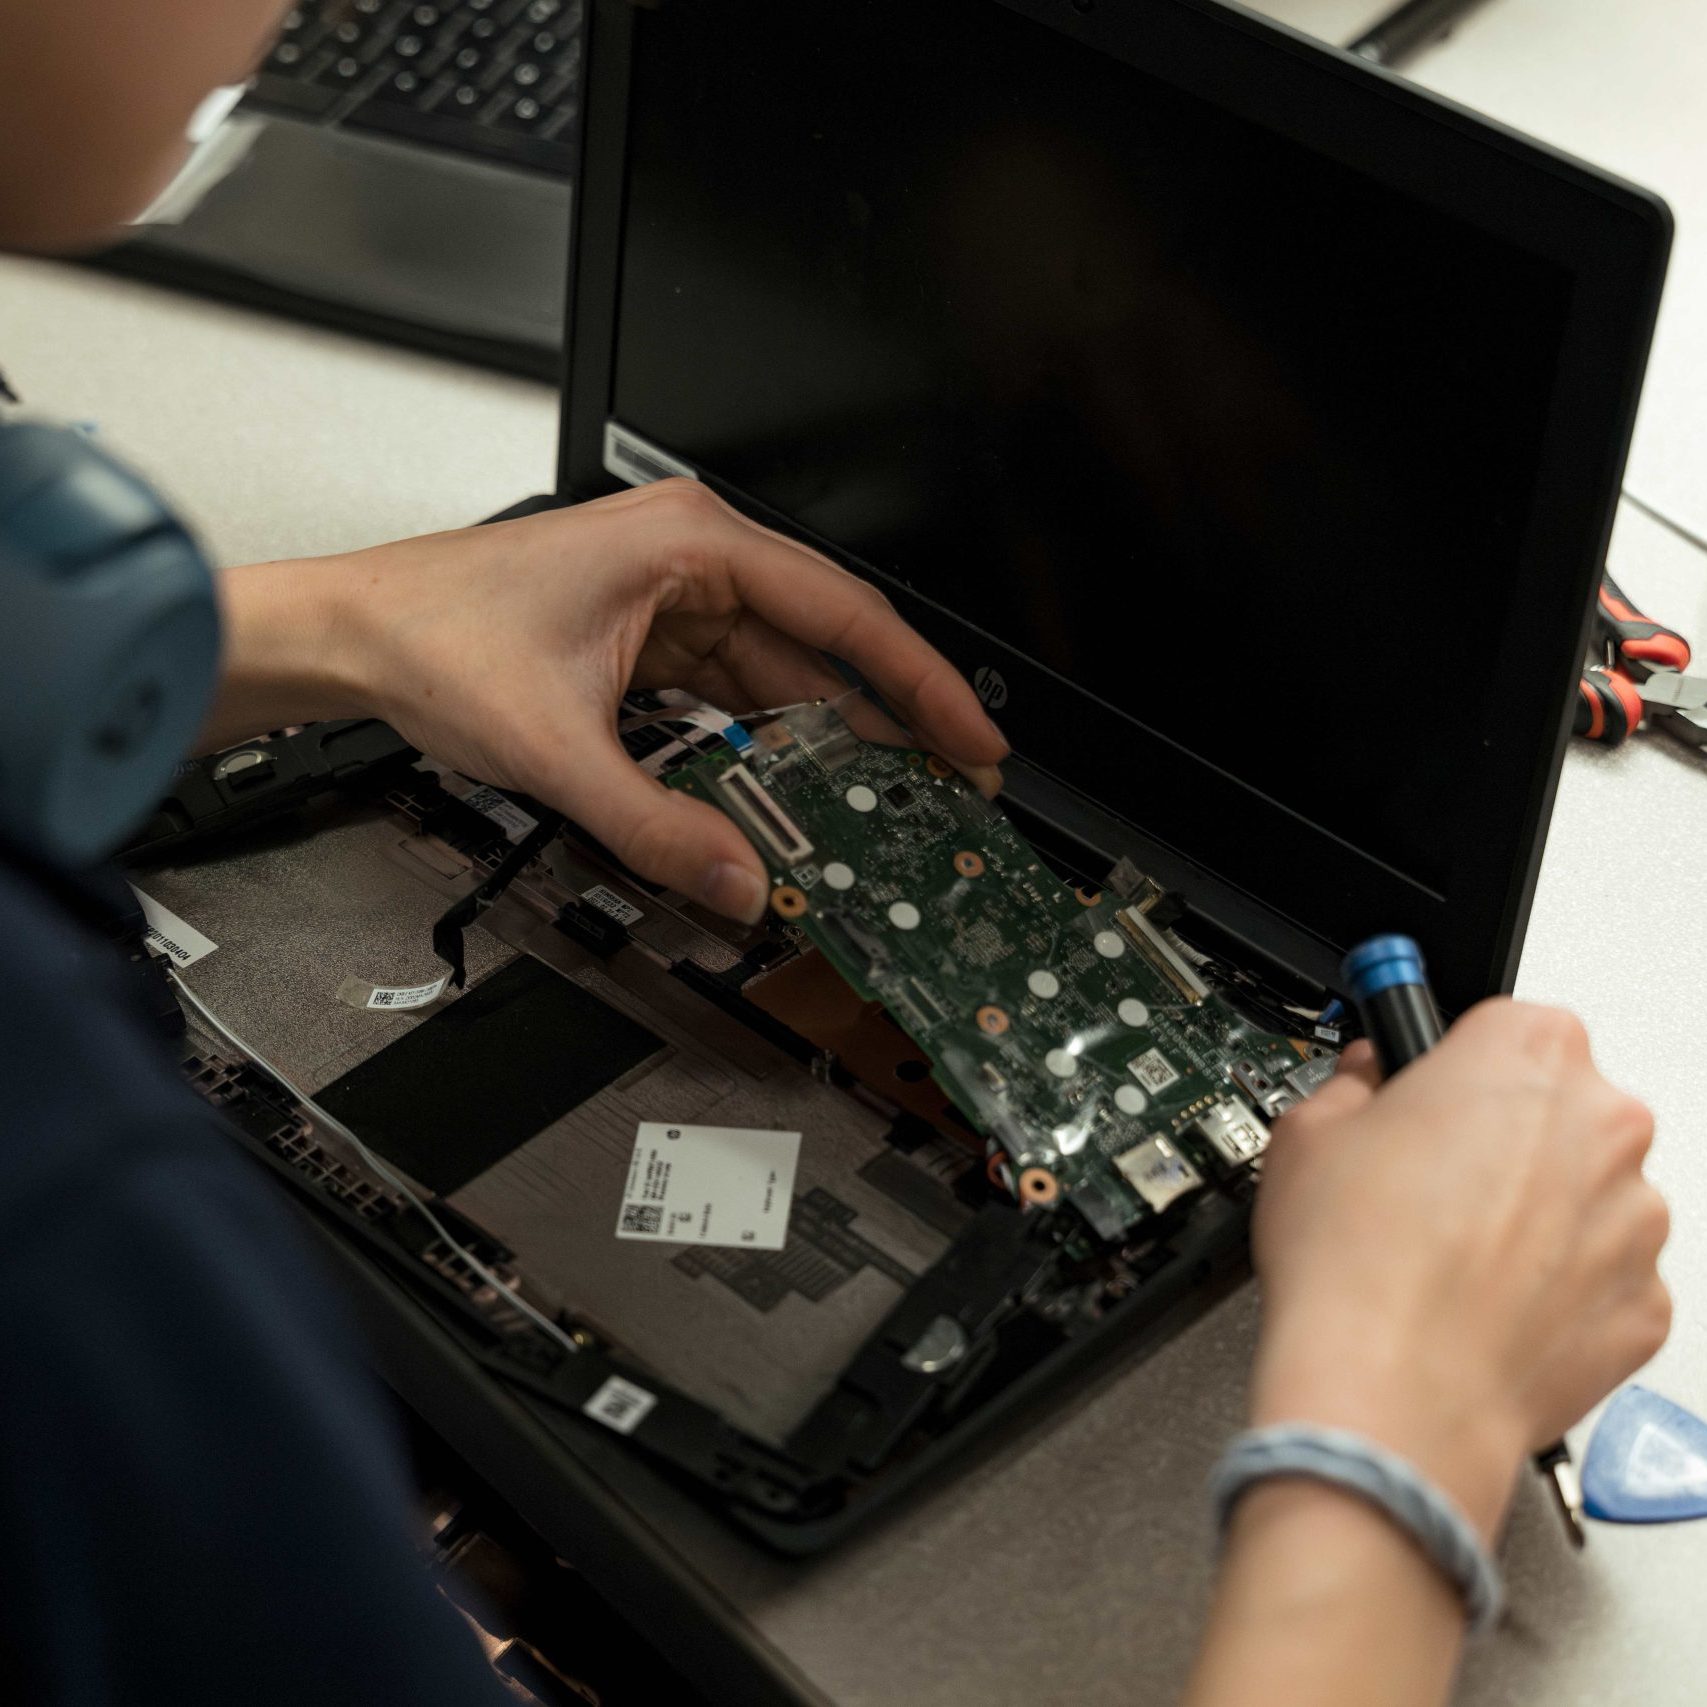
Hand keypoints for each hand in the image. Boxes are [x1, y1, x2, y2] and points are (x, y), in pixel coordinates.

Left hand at [206, 480, 1007, 920]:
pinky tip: (794, 786)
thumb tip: (737, 881)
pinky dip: (767, 740)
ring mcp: (673, 598)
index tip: (972, 735)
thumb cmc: (433, 636)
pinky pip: (736, 691)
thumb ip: (656, 827)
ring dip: (826, 738)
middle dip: (887, 719)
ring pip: (783, 674)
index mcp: (690, 545)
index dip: (920, 682)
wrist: (351, 637)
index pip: (842, 614)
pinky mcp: (651, 637)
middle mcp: (693, 559)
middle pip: (824, 646)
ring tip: (880, 802)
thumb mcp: (557, 748)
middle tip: (946, 785)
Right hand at [1249, 1000, 1669, 1539]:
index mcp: (1528, 1054)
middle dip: (1497, 1135)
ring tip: (1442, 1254)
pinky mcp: (1644, 1308)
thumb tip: (1366, 1084)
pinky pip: (1598, 1278)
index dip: (1450, 1062)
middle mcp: (1604, 1127)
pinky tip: (1478, 1303)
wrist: (1390, 1392)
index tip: (1423, 1089)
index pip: (1504, 1023)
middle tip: (1421, 1180)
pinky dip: (1551, 1288)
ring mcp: (1635, 1223)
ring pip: (1582, 1194)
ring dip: (1529, 1212)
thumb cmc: (1356, 1263)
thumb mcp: (1307, 1130)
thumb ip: (1353, 1082)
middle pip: (1554, 1106)